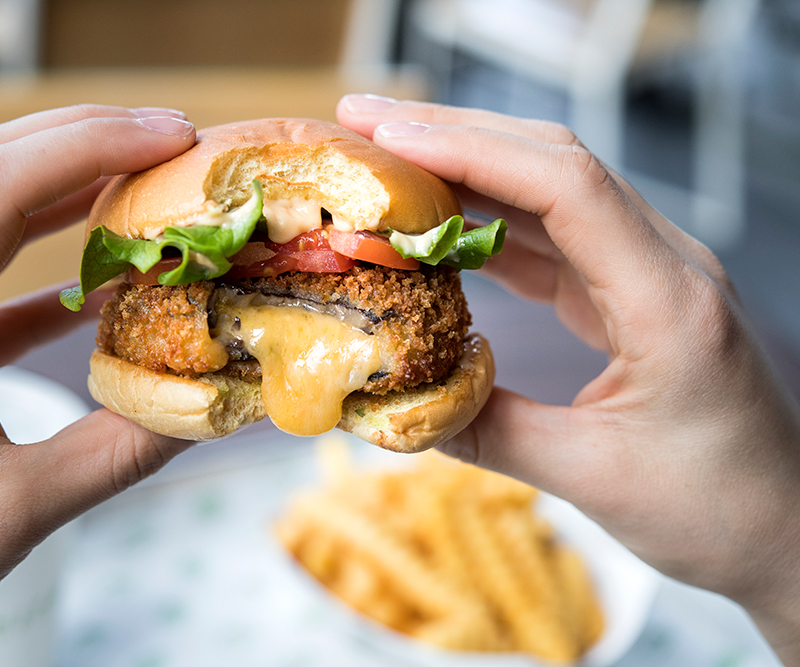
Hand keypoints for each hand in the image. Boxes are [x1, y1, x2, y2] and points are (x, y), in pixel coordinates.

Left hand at [0, 105, 196, 666]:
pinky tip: (99, 277)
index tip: (177, 138)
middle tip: (177, 143)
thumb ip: (120, 451)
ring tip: (145, 181)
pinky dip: (41, 255)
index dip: (90, 145)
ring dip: (60, 180)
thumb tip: (216, 405)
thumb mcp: (12, 518)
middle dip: (83, 137)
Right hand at [338, 95, 799, 661]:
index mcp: (667, 302)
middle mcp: (664, 266)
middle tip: (364, 124)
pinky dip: (487, 223)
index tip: (389, 141)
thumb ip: (487, 431)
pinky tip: (437, 226)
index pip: (566, 189)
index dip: (472, 152)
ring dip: (466, 169)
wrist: (787, 527)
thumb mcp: (592, 478)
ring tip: (385, 161)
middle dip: (454, 133)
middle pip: (554, 164)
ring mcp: (647, 274)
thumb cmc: (717, 508)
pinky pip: (551, 238)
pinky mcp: (629, 296)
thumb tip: (391, 404)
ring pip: (549, 191)